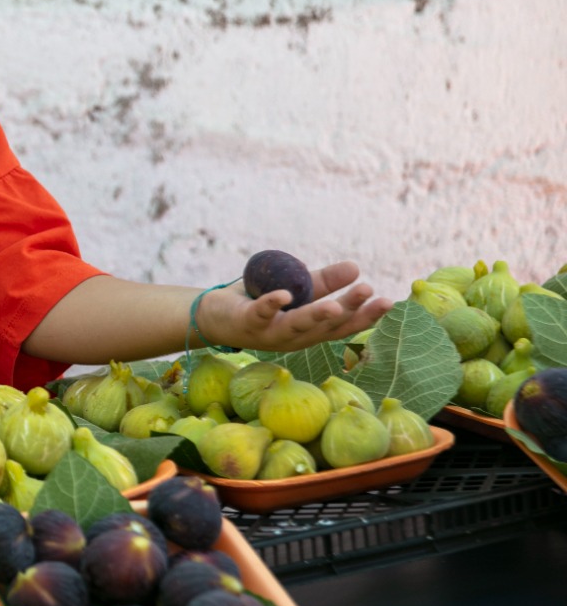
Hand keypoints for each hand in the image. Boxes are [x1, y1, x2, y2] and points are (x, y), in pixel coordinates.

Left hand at [198, 261, 393, 352]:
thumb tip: (356, 267)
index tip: (389, 302)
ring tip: (335, 305)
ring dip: (316, 316)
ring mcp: (270, 333)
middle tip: (371, 293)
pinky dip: (272, 304)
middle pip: (326, 327)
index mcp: (310, 331)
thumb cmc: (261, 303)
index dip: (366, 316)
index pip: (343, 326)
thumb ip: (324, 282)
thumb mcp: (297, 290)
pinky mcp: (247, 323)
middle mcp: (294, 337)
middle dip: (349, 311)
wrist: (215, 315)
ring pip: (297, 326)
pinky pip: (261, 313)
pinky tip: (284, 295)